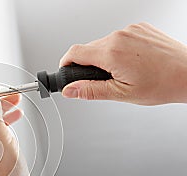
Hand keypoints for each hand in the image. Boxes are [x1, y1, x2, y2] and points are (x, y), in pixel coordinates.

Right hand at [60, 22, 186, 104]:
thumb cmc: (162, 84)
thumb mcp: (121, 94)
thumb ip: (90, 91)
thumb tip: (69, 90)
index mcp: (111, 53)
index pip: (74, 52)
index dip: (66, 64)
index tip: (65, 72)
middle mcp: (119, 36)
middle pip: (88, 48)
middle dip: (88, 64)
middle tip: (102, 80)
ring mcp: (130, 30)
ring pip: (103, 43)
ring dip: (104, 57)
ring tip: (122, 72)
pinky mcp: (139, 28)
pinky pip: (118, 38)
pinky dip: (118, 50)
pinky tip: (132, 62)